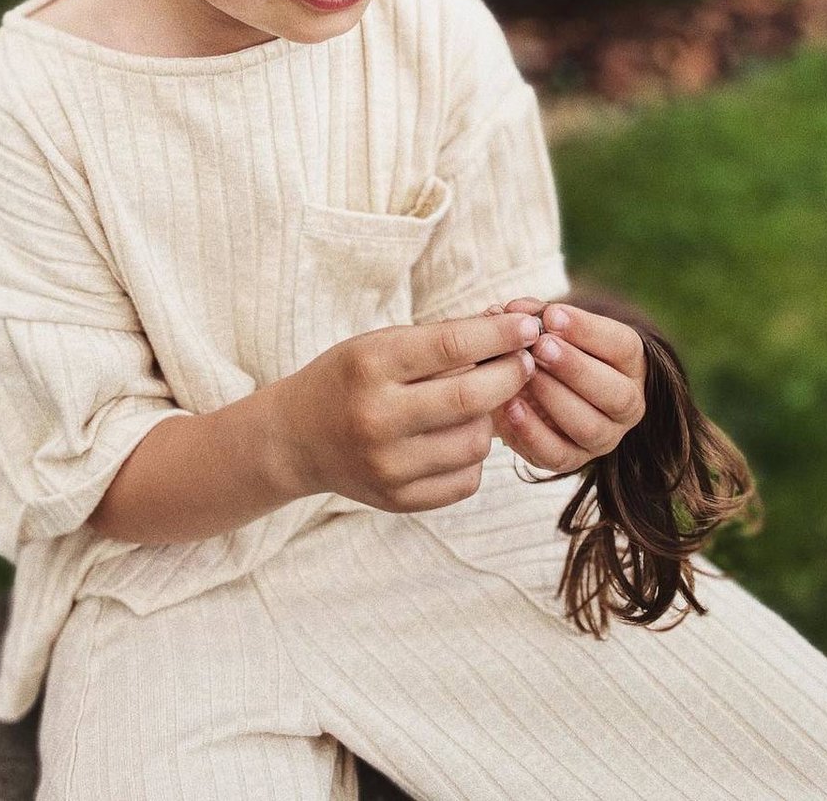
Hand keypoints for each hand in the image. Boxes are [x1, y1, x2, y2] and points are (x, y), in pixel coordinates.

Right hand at [270, 312, 542, 512]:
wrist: (296, 438)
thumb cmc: (349, 378)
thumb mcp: (381, 344)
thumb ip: (443, 340)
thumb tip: (515, 332)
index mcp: (370, 365)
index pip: (453, 346)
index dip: (500, 336)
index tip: (529, 327)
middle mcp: (377, 417)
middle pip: (473, 398)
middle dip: (511, 376)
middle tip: (524, 363)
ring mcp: (387, 465)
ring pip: (476, 442)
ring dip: (488, 419)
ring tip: (473, 405)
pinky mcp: (398, 499)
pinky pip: (467, 479)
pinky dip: (472, 456)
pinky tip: (453, 438)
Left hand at [484, 297, 646, 473]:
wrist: (543, 390)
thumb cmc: (551, 349)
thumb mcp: (548, 328)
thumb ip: (532, 315)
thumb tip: (510, 311)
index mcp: (629, 363)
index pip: (622, 346)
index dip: (588, 330)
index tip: (552, 315)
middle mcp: (626, 403)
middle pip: (613, 392)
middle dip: (574, 368)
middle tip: (540, 346)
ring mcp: (604, 436)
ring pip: (588, 426)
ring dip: (554, 398)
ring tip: (524, 376)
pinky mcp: (574, 459)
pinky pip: (558, 455)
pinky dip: (532, 432)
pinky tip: (510, 407)